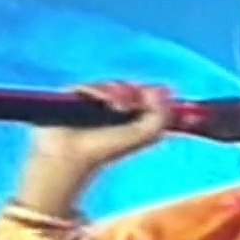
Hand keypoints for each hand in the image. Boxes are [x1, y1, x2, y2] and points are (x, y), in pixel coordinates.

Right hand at [30, 82, 173, 171]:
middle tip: (136, 102)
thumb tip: (165, 91)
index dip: (152, 93)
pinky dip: (98, 90)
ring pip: (114, 85)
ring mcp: (94, 102)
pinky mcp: (76, 97)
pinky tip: (102, 101)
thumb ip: (161, 116)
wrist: (74, 155)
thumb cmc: (106, 150)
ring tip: (119, 105)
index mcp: (131, 120)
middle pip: (131, 88)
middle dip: (136, 92)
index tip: (155, 92)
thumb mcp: (143, 135)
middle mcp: (114, 110)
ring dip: (119, 92)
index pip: (146, 98)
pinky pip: (92, 85)